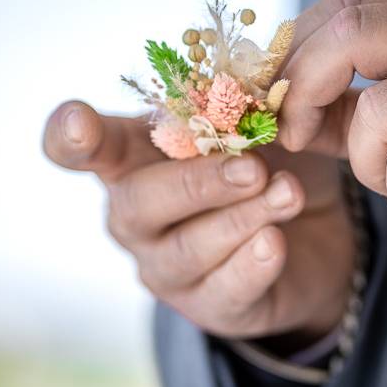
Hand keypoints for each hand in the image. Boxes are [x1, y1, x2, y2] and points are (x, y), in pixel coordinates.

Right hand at [43, 101, 353, 346]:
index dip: (71, 137)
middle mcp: (140, 217)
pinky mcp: (211, 306)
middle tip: (253, 168)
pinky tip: (274, 243)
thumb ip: (243, 104)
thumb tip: (246, 80)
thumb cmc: (273, 164)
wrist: (316, 230)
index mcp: (140, 160)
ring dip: (239, 219)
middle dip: (196, 183)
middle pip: (138, 203)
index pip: (87, 149)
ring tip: (288, 194)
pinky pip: (224, 291)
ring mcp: (169, 268)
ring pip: (186, 250)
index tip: (77, 122)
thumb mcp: (261, 125)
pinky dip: (251, 265)